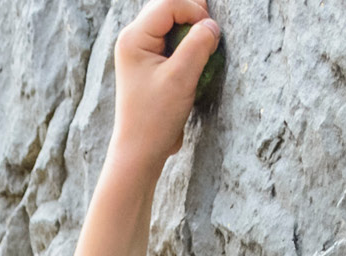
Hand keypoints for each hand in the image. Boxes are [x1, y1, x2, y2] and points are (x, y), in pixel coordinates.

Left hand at [110, 0, 220, 175]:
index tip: (211, 33)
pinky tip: (196, 61)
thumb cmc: (155, 117)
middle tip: (211, 36)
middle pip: (169, 8)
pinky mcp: (150, 64)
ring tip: (204, 49)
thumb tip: (212, 25)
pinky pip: (172, 41)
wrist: (140, 151)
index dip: (195, 10)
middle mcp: (133, 39)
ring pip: (172, 24)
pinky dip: (187, 45)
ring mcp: (141, 52)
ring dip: (191, 31)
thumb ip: (198, 45)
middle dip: (193, 16)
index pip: (169, 4)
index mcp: (134, 38)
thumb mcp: (181, 78)